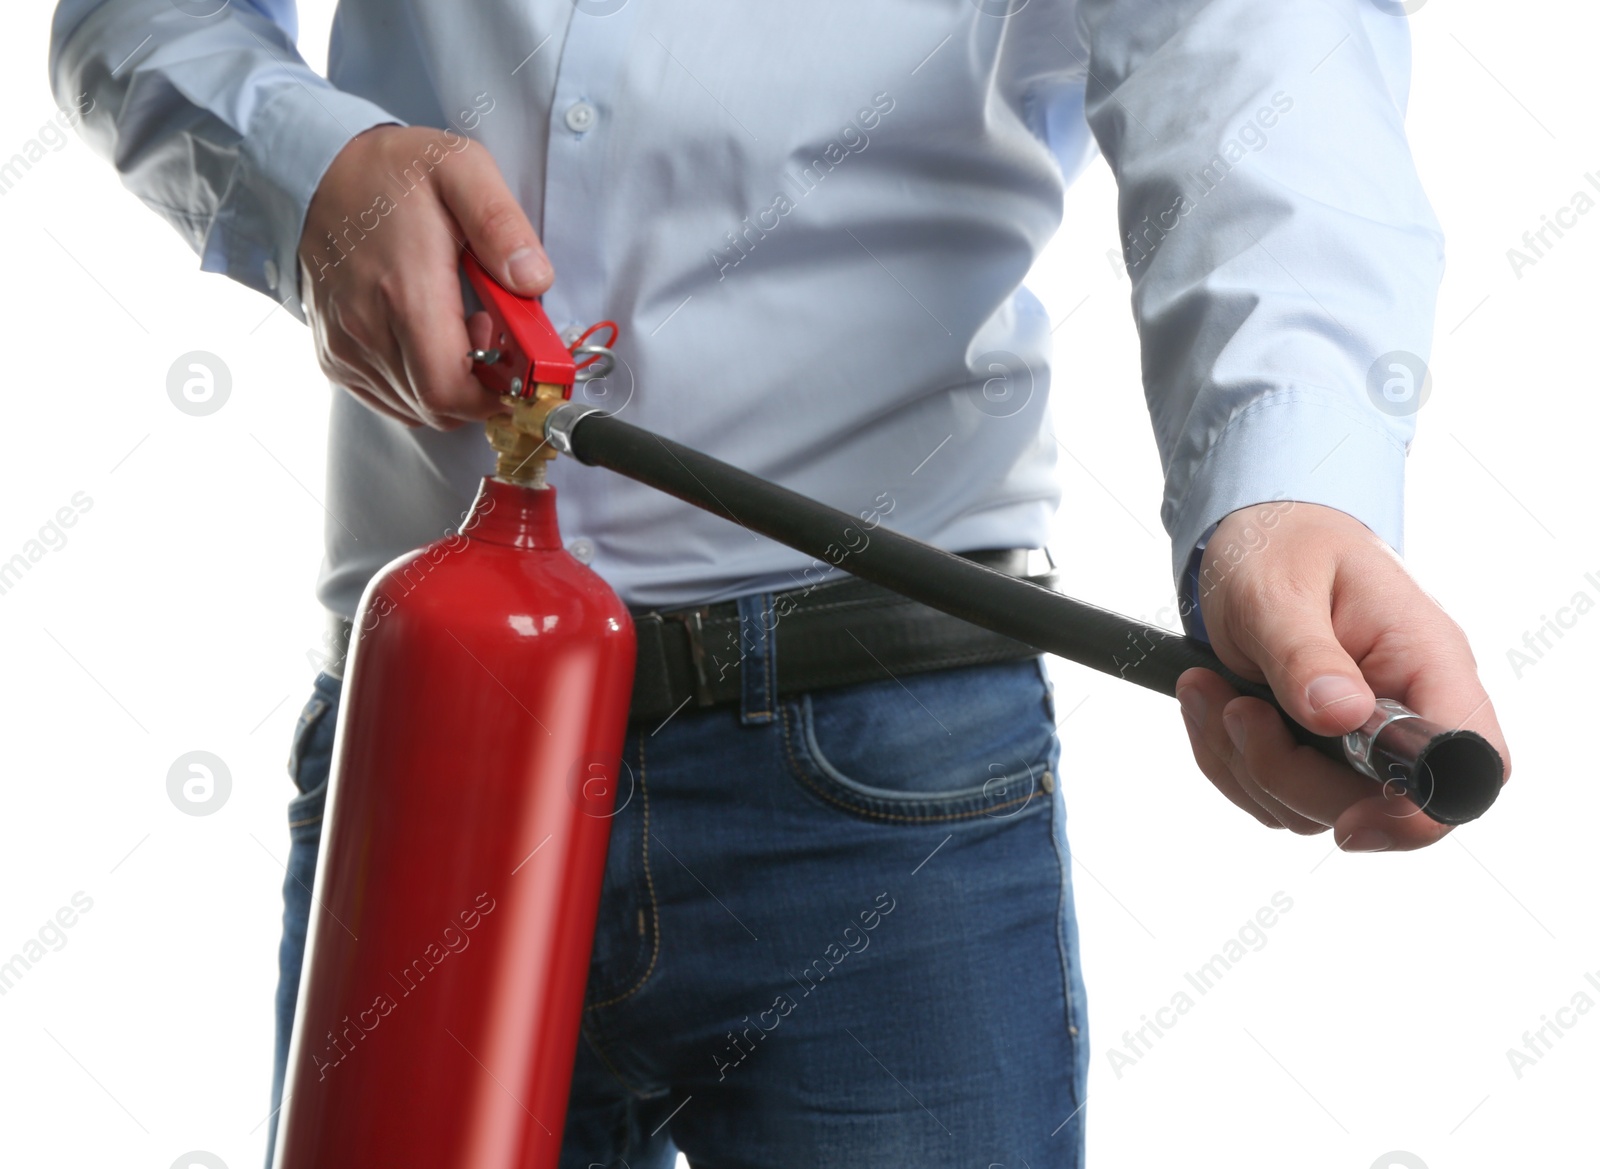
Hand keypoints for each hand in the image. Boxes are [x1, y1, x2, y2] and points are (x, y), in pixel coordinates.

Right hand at [296, 124, 552, 428]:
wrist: (317, 172)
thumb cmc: (392, 173)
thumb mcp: (462, 170)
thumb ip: (502, 225)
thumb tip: (534, 280)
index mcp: (404, 292)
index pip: (450, 389)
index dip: (494, 395)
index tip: (517, 368)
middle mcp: (366, 330)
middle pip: (438, 407)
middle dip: (479, 387)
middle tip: (490, 333)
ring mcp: (345, 349)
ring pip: (416, 410)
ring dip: (450, 385)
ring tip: (456, 326)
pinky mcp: (334, 358)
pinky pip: (390, 400)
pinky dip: (419, 385)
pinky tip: (426, 339)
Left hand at [1174, 501, 1510, 851]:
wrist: (1252, 536)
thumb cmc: (1280, 546)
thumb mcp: (1277, 588)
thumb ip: (1304, 653)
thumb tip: (1341, 716)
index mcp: (1427, 659)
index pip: (1471, 764)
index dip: (1420, 813)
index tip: (1348, 819)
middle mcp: (1406, 705)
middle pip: (1377, 805)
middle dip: (1287, 774)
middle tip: (1237, 709)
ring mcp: (1360, 736)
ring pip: (1309, 808)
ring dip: (1241, 762)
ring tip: (1208, 689)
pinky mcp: (1314, 750)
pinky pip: (1269, 794)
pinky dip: (1226, 760)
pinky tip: (1209, 702)